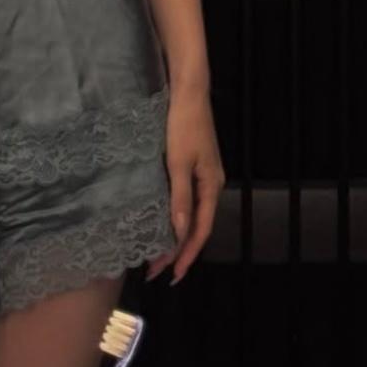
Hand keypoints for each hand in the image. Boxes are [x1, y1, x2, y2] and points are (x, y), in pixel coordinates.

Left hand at [146, 82, 224, 284]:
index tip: (172, 274)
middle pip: (197, 225)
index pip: (201, 230)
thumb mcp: (178, 162)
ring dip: (176, 235)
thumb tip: (179, 234)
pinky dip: (176, 216)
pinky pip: (187, 199)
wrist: (188, 92)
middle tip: (155, 270)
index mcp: (211, 185)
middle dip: (178, 250)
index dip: (187, 254)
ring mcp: (203, 174)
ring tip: (158, 253)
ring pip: (191, 213)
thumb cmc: (183, 125)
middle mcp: (211, 184)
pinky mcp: (193, 165)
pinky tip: (163, 220)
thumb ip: (180, 198)